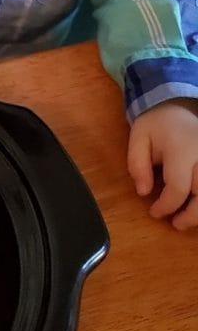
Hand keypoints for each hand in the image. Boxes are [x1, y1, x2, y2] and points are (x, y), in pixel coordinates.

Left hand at [127, 98, 197, 229]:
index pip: (179, 186)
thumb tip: (144, 192)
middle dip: (192, 215)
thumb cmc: (156, 125)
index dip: (167, 205)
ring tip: (188, 219)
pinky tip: (197, 206)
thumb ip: (138, 166)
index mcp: (183, 149)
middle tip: (176, 224)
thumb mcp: (138, 140)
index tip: (154, 213)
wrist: (179, 106)